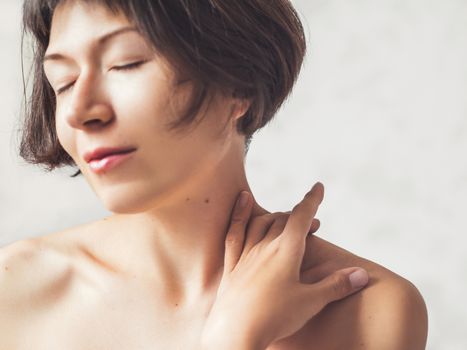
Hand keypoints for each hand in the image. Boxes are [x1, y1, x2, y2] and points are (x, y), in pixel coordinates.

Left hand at [201, 182, 369, 348]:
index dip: (312, 199)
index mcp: (286, 251)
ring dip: (275, 215)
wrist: (236, 333)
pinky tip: (243, 200)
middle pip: (282, 219)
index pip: (301, 216)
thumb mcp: (311, 302)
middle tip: (312, 224)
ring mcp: (246, 254)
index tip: (319, 186)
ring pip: (260, 223)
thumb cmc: (275, 318)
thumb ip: (337, 285)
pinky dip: (240, 213)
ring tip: (285, 217)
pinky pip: (234, 232)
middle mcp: (265, 246)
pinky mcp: (232, 264)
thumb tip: (362, 274)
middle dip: (299, 216)